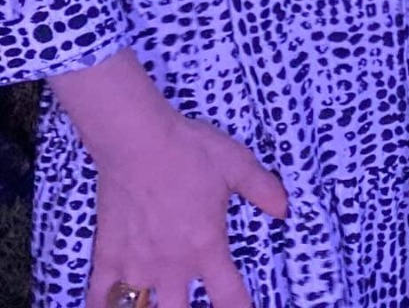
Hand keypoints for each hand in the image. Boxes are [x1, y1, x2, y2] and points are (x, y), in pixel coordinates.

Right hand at [86, 112, 288, 307]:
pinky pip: (100, 296)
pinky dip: (102, 306)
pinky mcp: (107, 255)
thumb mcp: (236, 163)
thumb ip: (262, 188)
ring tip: (154, 304)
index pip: (228, 296)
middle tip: (190, 307)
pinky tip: (108, 306)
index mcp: (206, 247)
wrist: (137, 140)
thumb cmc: (190, 150)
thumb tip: (285, 210)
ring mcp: (136, 265)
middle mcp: (172, 266)